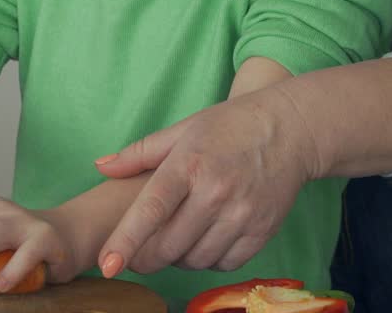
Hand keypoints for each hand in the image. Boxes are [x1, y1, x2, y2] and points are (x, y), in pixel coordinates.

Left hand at [94, 88, 318, 276]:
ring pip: (195, 260)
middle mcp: (216, 193)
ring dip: (177, 259)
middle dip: (145, 257)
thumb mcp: (181, 131)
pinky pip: (225, 264)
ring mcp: (243, 215)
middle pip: (169, 245)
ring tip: (173, 240)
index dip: (125, 240)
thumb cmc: (228, 127)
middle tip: (134, 256)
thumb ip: (138, 154)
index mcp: (189, 165)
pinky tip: (202, 242)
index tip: (107, 264)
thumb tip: (101, 167)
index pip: (150, 210)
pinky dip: (207, 260)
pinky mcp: (263, 231)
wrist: (290, 130)